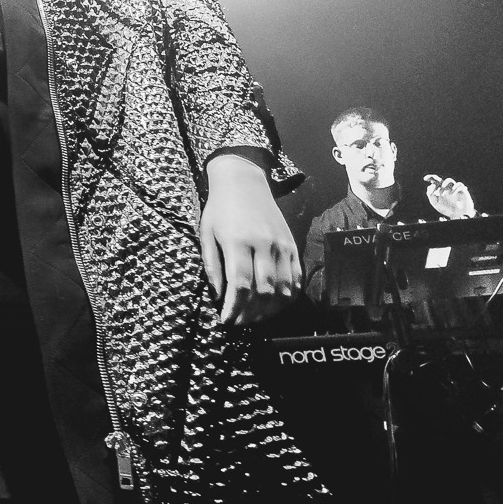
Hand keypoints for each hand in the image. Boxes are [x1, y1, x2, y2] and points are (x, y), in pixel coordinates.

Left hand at [199, 153, 300, 325]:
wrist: (243, 181)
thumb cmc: (220, 208)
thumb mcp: (206, 234)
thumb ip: (212, 266)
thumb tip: (219, 296)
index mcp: (238, 241)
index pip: (240, 285)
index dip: (234, 308)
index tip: (226, 320)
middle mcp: (263, 244)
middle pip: (263, 291)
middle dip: (250, 313)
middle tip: (239, 322)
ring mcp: (281, 245)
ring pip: (283, 288)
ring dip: (270, 309)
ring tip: (255, 317)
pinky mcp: (292, 245)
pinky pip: (296, 277)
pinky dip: (288, 296)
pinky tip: (275, 304)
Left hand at [423, 175, 475, 219]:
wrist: (458, 215)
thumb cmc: (447, 209)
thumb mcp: (436, 203)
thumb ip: (431, 196)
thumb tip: (429, 186)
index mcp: (439, 189)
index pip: (434, 181)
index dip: (430, 177)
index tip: (425, 179)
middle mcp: (446, 187)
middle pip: (441, 179)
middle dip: (436, 180)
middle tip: (436, 189)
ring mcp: (454, 187)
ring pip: (449, 180)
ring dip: (445, 185)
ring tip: (443, 194)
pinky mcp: (462, 190)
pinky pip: (459, 184)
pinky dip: (455, 188)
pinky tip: (451, 194)